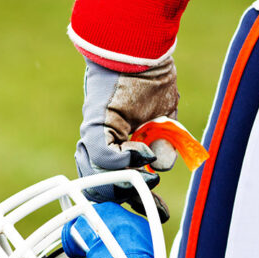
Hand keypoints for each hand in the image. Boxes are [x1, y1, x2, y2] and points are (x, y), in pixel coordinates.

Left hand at [75, 58, 178, 221]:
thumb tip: (160, 164)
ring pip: (100, 177)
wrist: (137, 45)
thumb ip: (163, 142)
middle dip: (132, 199)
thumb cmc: (150, 74)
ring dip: (131, 180)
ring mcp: (95, 134)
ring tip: (150, 174)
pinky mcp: (95, 124)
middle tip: (155, 201)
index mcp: (115, 140)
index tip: (157, 212)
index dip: (135, 199)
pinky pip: (106, 158)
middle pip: (103, 188)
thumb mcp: (162, 116)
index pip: (115, 181)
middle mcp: (100, 141)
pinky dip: (127, 161)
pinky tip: (143, 152)